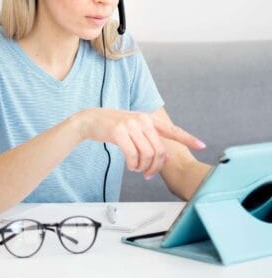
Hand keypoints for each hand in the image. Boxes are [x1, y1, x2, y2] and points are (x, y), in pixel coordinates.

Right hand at [76, 108, 205, 178]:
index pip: (172, 129)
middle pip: (160, 149)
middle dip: (156, 166)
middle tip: (149, 174)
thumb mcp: (133, 129)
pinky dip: (133, 165)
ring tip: (137, 169)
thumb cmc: (113, 126)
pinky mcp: (119, 132)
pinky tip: (130, 166)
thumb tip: (166, 158)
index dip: (188, 138)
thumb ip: (149, 139)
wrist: (91, 120)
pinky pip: (133, 155)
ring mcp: (130, 125)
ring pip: (147, 154)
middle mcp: (142, 120)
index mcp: (148, 118)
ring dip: (144, 167)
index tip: (202, 145)